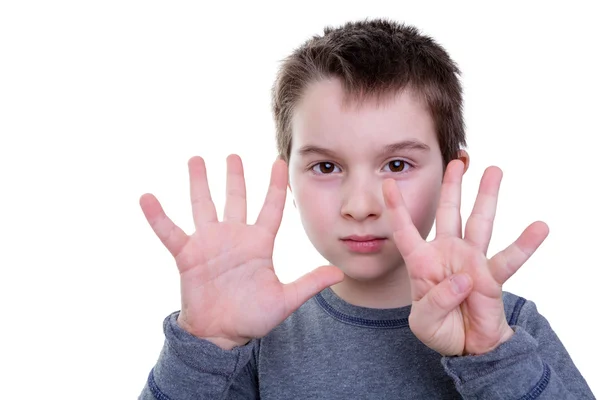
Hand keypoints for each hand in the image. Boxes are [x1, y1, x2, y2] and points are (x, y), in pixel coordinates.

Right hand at [139, 155, 343, 348]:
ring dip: (199, 183)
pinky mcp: (187, 256)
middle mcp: (234, 237)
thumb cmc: (252, 318)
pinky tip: (147, 198)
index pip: (270, 208)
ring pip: (203, 205)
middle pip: (235, 199)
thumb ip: (309, 283)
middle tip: (233, 156)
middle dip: (235, 176)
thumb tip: (339, 273)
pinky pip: (170, 232)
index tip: (279, 161)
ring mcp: (209, 244)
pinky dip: (158, 217)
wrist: (221, 336)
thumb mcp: (285, 300)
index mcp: (258, 244)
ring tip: (196, 159)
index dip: (275, 185)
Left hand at [383, 160, 548, 355]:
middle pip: (449, 213)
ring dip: (487, 197)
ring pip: (479, 223)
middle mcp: (447, 254)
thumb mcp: (423, 320)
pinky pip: (509, 259)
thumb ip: (436, 301)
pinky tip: (539, 227)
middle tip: (457, 161)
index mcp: (422, 262)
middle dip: (452, 187)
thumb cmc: (440, 328)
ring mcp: (471, 262)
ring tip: (495, 170)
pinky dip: (523, 245)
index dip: (396, 208)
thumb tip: (464, 280)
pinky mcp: (491, 276)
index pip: (405, 230)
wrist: (466, 347)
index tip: (386, 183)